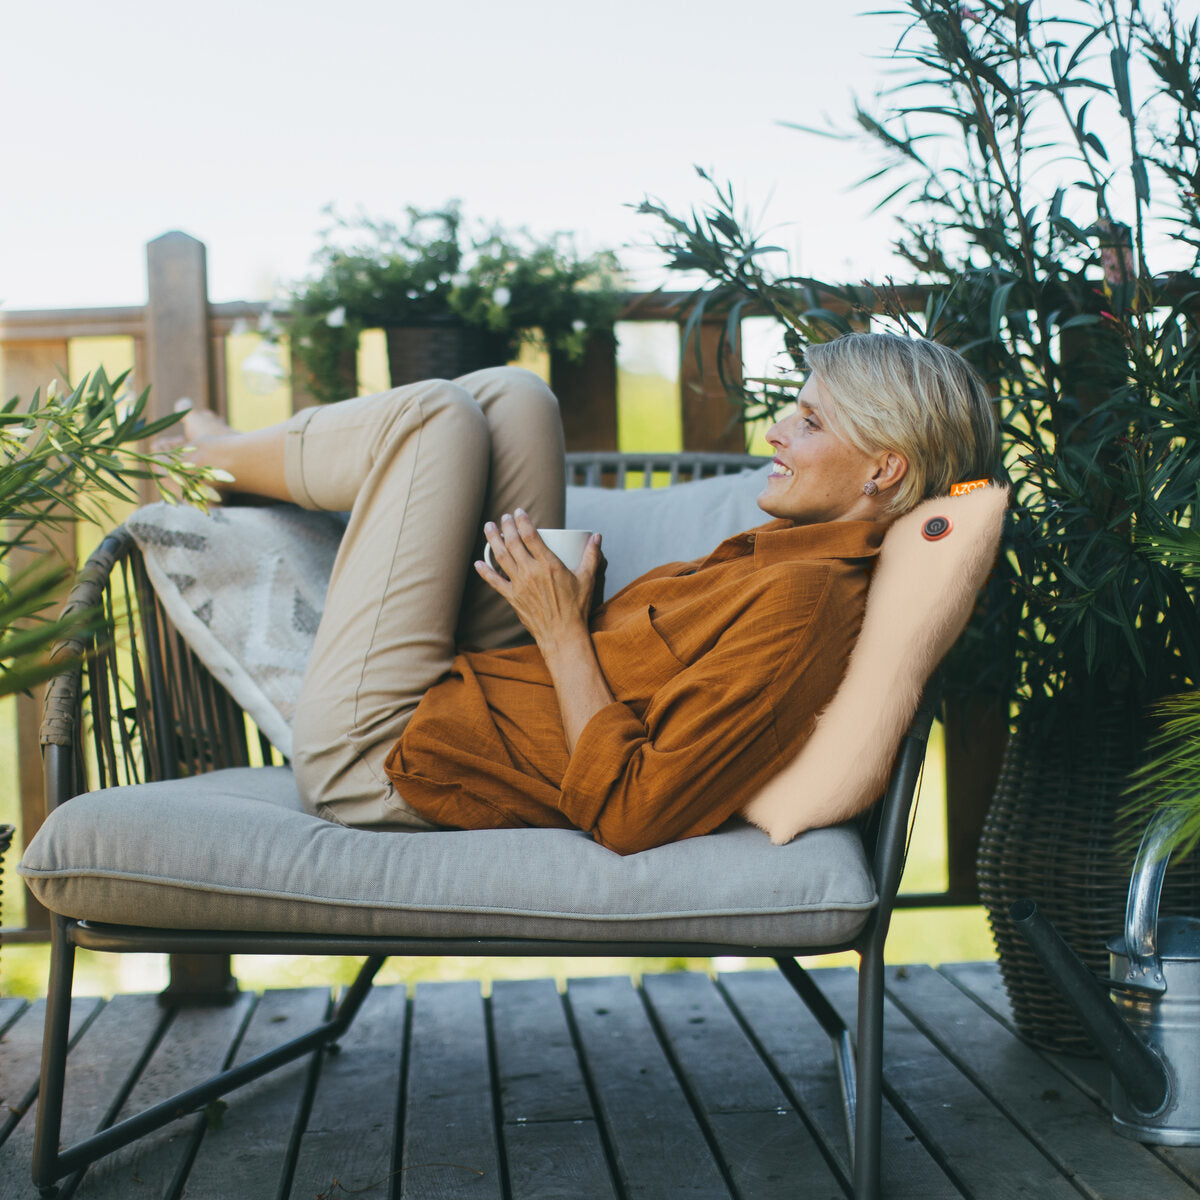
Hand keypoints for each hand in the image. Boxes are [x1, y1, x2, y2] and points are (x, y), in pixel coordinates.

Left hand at [476, 509, 603, 647]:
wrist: (563, 635)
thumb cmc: (576, 608)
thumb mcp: (587, 579)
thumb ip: (591, 556)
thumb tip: (597, 537)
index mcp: (549, 564)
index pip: (531, 535)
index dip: (522, 521)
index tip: (519, 512)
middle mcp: (531, 572)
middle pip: (513, 543)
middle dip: (506, 526)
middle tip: (504, 517)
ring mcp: (519, 585)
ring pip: (501, 557)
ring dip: (493, 540)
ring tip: (489, 527)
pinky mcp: (513, 598)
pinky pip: (495, 582)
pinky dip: (485, 571)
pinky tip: (478, 563)